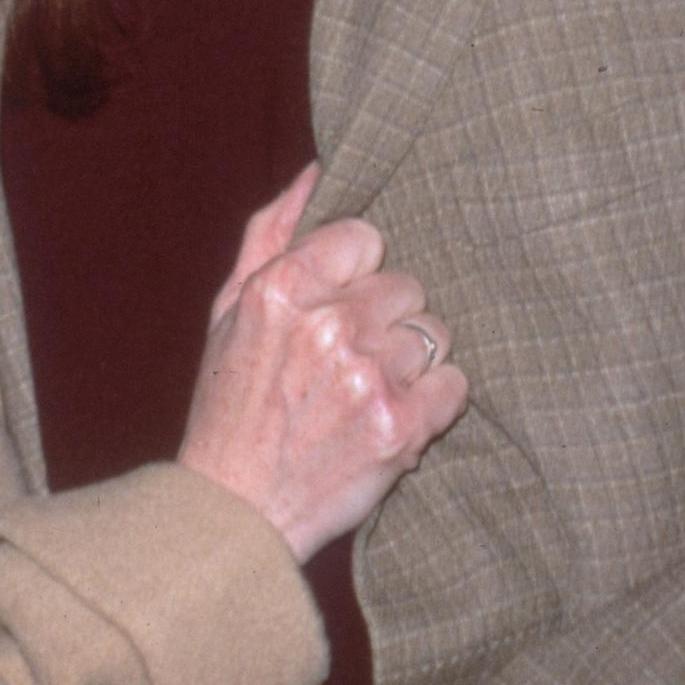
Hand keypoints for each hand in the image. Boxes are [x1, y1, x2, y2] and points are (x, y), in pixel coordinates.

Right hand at [178, 167, 467, 561]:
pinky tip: (396, 414)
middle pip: (406, 286)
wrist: (236, 511)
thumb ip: (270, 233)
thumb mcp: (229, 308)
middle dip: (384, 318)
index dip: (355, 271)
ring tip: (371, 388)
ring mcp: (368, 378)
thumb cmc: (230, 403)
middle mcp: (328, 325)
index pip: (366, 237)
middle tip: (351, 355)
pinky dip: (435, 401)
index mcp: (282, 287)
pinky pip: (455, 385)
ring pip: (434, 334)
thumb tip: (315, 173)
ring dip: (410, 360)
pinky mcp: (402, 429)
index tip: (337, 303)